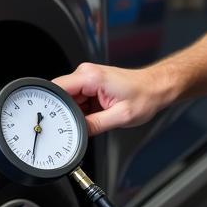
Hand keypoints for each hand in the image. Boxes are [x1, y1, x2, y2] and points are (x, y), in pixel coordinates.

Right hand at [52, 62, 173, 136]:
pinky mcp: (91, 84)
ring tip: (97, 117)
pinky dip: (83, 110)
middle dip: (66, 112)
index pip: (57, 88)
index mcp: (91, 77)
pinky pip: (78, 99)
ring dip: (76, 112)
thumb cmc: (145, 95)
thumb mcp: (120, 116)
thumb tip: (78, 132)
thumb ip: (95, 125)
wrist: (156, 87)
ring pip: (69, 99)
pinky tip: (95, 114)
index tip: (52, 120)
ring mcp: (88, 78)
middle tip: (79, 124)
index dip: (50, 105)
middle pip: (61, 95)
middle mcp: (87, 73)